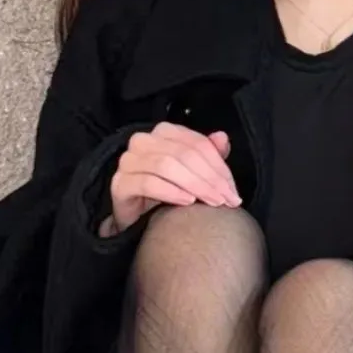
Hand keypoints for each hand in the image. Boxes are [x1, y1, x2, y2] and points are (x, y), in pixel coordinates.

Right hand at [108, 125, 241, 231]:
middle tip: (227, 200)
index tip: (232, 190)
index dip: (219, 166)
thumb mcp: (193, 173)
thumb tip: (222, 137)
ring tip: (211, 202)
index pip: (197, 144)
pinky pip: (148, 183)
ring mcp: (128, 161)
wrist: (138, 220)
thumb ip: (209, 155)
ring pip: (167, 166)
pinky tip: (187, 202)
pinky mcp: (120, 183)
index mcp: (164, 132)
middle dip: (210, 179)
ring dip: (195, 185)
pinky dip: (171, 192)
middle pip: (184, 154)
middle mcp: (143, 141)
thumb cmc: (167, 193)